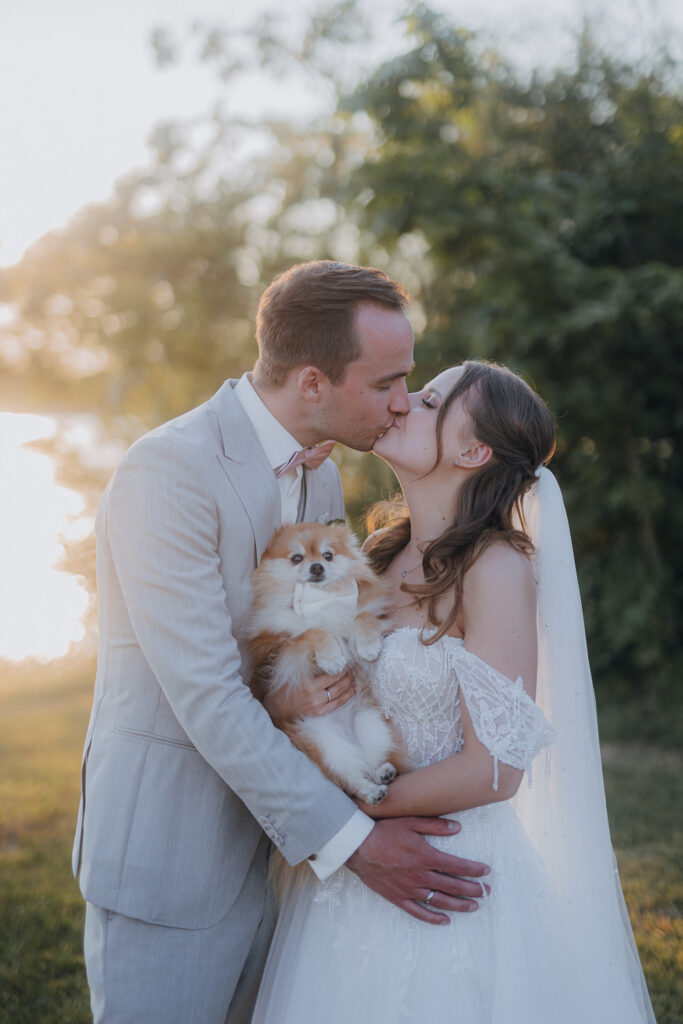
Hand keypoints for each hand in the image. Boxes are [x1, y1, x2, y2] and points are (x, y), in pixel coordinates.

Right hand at [263, 668, 354, 726]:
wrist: (275, 710)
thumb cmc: (281, 687)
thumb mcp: (289, 670)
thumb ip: (301, 659)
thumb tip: (313, 643)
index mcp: (305, 679)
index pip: (330, 670)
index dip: (341, 665)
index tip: (345, 660)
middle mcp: (312, 691)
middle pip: (338, 680)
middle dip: (347, 674)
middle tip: (352, 668)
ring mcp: (316, 703)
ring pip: (340, 691)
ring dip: (349, 684)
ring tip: (353, 678)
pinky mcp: (318, 712)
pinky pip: (337, 703)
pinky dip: (347, 696)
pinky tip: (352, 691)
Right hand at [346, 817, 490, 923]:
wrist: (358, 847)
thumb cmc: (384, 831)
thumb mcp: (411, 821)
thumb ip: (436, 825)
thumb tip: (458, 828)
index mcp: (426, 857)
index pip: (457, 866)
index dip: (474, 870)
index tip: (486, 871)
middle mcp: (421, 876)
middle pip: (453, 886)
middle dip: (473, 889)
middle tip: (487, 891)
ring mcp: (410, 889)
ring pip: (440, 901)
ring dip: (459, 905)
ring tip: (474, 906)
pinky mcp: (398, 898)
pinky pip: (419, 912)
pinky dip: (433, 918)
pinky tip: (445, 921)